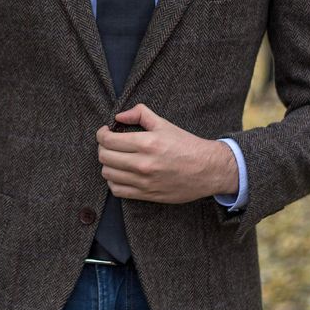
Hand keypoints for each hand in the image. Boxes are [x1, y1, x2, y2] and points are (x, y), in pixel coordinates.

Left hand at [95, 102, 237, 203]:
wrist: (208, 170)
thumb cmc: (187, 145)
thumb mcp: (165, 124)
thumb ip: (140, 114)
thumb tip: (119, 116)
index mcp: (147, 143)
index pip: (108, 140)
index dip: (102, 134)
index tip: (105, 132)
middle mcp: (143, 163)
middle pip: (104, 157)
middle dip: (103, 147)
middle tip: (110, 144)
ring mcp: (143, 181)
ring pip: (108, 174)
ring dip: (107, 164)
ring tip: (116, 158)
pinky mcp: (146, 194)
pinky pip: (117, 190)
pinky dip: (113, 181)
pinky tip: (120, 174)